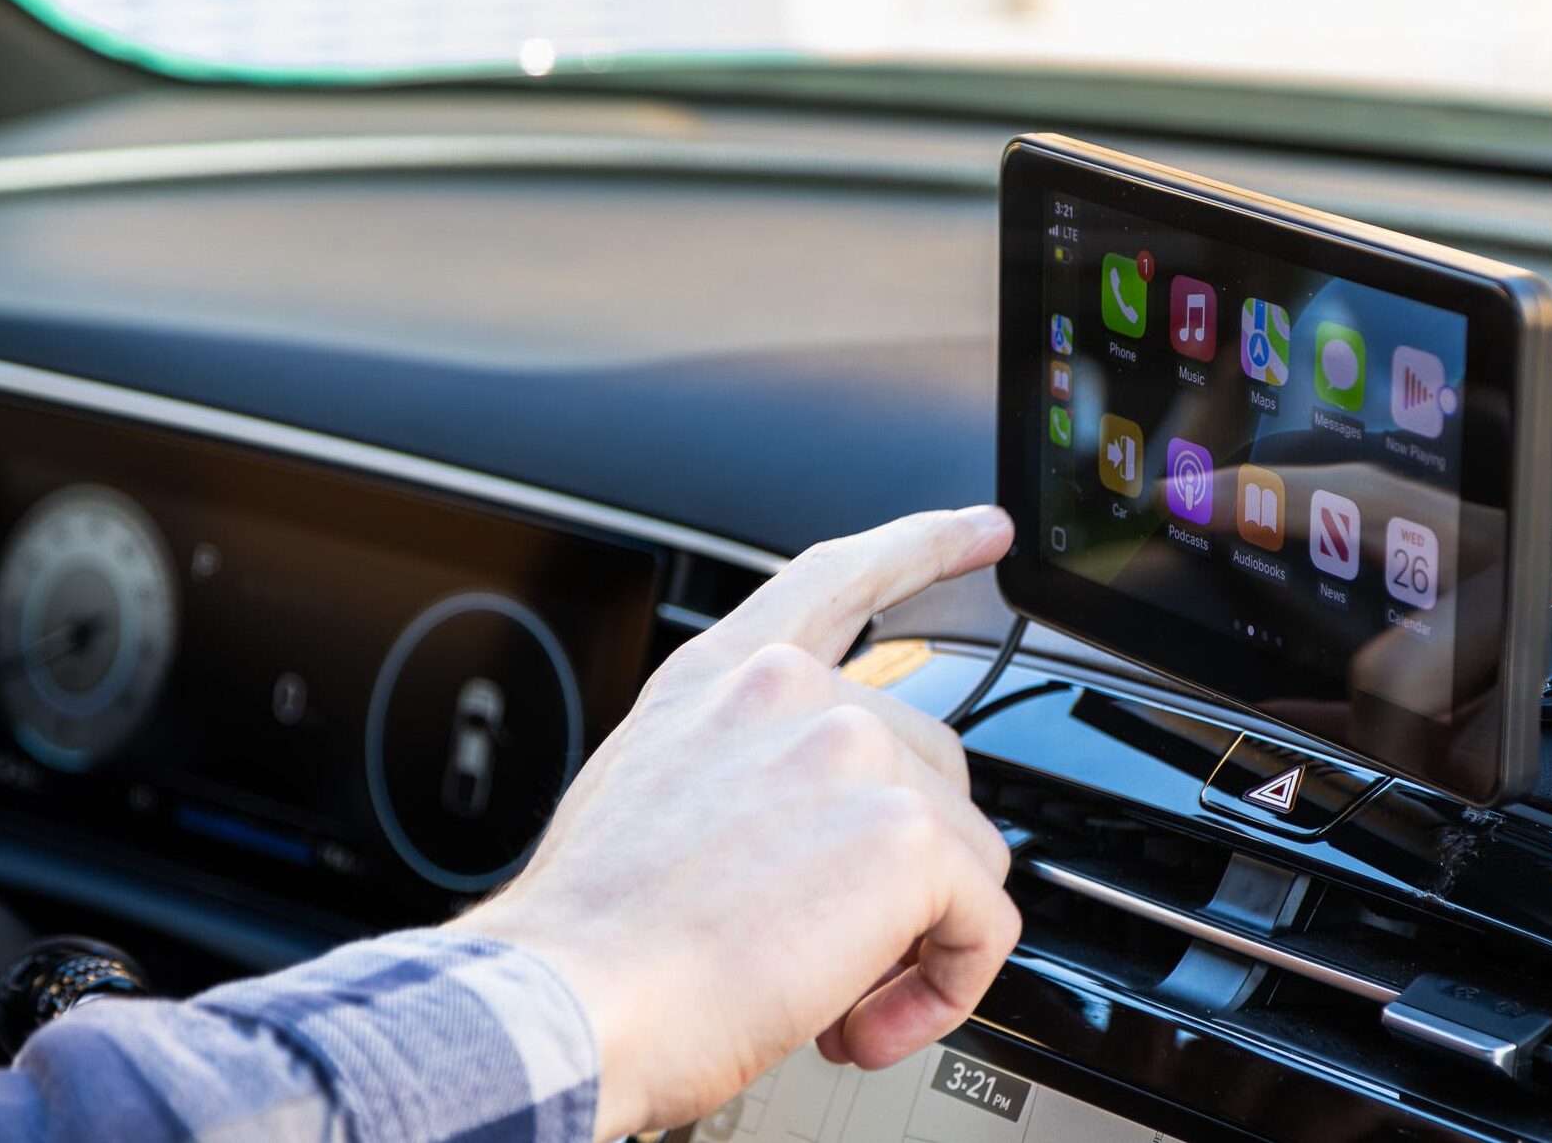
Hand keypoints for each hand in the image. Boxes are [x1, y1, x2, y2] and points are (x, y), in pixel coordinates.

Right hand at [451, 506, 1019, 1140]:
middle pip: (929, 766)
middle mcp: (793, 695)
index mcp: (724, 680)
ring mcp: (855, 751)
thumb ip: (742, 770)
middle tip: (828, 942)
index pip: (839, 579)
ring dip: (916, 937)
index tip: (985, 531)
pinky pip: (984, 925)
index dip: (924, 547)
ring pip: (965, 853)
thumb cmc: (591, 935)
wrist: (566, 1002)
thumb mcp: (649, 798)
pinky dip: (946, 987)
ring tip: (830, 993)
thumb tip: (814, 832)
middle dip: (902, 863)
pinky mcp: (905, 835)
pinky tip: (865, 1021)